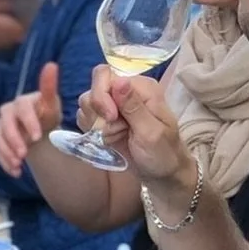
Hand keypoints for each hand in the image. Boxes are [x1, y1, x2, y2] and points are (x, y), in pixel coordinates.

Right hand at [0, 62, 62, 176]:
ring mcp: (0, 126)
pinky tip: (16, 172)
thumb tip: (51, 65)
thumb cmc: (46, 114)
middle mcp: (7, 112)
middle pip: (5, 124)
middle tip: (24, 154)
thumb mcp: (51, 103)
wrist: (40, 130)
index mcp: (22, 102)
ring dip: (7, 152)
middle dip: (14, 139)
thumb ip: (49, 86)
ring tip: (19, 165)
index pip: (21, 108)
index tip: (38, 136)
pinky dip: (5, 162)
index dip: (28, 121)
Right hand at [80, 71, 192, 186]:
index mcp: (142, 87)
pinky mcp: (105, 119)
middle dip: (98, 113)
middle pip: (93, 88)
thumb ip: (134, 107)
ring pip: (87, 104)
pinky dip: (92, 130)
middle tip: (116, 130)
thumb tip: (119, 80)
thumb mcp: (151, 132)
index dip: (102, 96)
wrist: (163, 174)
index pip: (105, 75)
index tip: (111, 118)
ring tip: (117, 136)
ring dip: (97, 124)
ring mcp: (114, 105)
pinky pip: (86, 117)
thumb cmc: (163, 153)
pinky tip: (108, 139)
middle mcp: (126, 91)